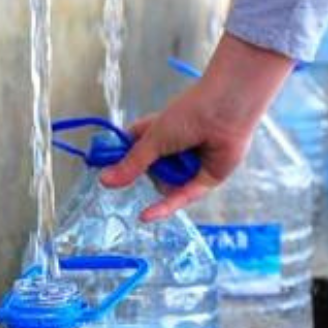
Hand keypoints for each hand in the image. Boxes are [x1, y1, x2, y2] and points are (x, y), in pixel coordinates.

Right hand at [99, 33, 294, 221]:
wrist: (226, 111)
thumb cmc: (189, 115)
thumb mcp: (153, 139)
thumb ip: (131, 164)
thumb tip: (104, 181)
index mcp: (155, 133)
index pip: (130, 150)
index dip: (119, 159)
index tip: (100, 166)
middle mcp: (171, 151)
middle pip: (148, 172)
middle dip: (148, 168)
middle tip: (156, 153)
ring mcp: (187, 166)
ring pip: (164, 185)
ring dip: (167, 174)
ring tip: (184, 151)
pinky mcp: (203, 181)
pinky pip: (181, 198)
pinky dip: (165, 207)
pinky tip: (145, 216)